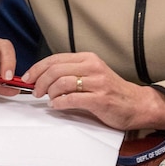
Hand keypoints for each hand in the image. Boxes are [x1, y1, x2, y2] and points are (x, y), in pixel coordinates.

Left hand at [24, 52, 164, 130]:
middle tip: (36, 92)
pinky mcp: (100, 99)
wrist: (136, 104)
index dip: (37, 68)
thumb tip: (44, 77)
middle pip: (55, 70)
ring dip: (49, 93)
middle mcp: (93, 67)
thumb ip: (71, 72)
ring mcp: (97, 83)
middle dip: (39, 82)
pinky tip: (57, 106)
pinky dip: (59, 103)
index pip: (55, 59)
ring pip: (62, 83)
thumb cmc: (112, 91)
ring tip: (48, 99)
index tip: (28, 78)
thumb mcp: (92, 74)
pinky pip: (72, 99)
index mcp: (88, 59)